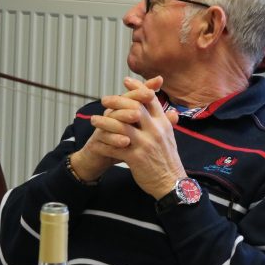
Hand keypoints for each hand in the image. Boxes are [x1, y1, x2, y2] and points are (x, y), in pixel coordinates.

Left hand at [87, 77, 186, 197]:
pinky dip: (104, 144)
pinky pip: (115, 148)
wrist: (171, 184)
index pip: (150, 99)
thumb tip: (171, 110)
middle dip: (117, 101)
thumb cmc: (169, 160)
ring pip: (121, 127)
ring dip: (105, 122)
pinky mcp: (136, 159)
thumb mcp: (170, 138)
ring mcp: (145, 145)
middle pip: (134, 108)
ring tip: (94, 120)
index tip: (125, 81)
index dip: (138, 88)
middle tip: (104, 100)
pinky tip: (96, 142)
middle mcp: (155, 131)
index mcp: (163, 124)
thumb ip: (167, 122)